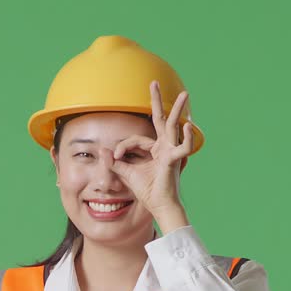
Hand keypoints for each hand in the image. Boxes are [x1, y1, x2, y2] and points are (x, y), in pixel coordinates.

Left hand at [102, 79, 195, 216]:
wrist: (159, 207)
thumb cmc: (148, 192)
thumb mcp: (127, 173)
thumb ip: (116, 162)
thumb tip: (104, 151)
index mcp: (154, 150)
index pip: (136, 139)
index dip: (123, 147)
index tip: (115, 157)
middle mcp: (164, 147)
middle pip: (160, 119)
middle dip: (157, 101)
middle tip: (154, 83)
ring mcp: (170, 152)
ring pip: (173, 126)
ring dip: (178, 109)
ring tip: (184, 94)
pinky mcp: (173, 161)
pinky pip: (182, 148)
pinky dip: (186, 138)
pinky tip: (187, 125)